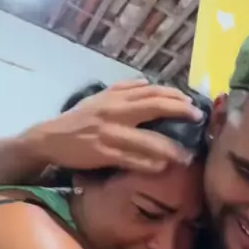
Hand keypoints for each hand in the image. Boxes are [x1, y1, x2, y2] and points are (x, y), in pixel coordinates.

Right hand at [23, 80, 204, 173]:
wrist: (50, 138)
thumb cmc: (78, 118)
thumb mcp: (99, 98)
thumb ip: (123, 89)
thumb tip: (147, 82)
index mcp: (116, 98)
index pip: (152, 91)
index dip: (175, 96)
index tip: (192, 103)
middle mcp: (116, 112)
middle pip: (154, 107)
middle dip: (180, 112)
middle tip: (198, 120)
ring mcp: (110, 133)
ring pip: (147, 139)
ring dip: (170, 148)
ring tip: (186, 156)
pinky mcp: (103, 153)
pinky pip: (131, 159)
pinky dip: (148, 163)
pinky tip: (162, 167)